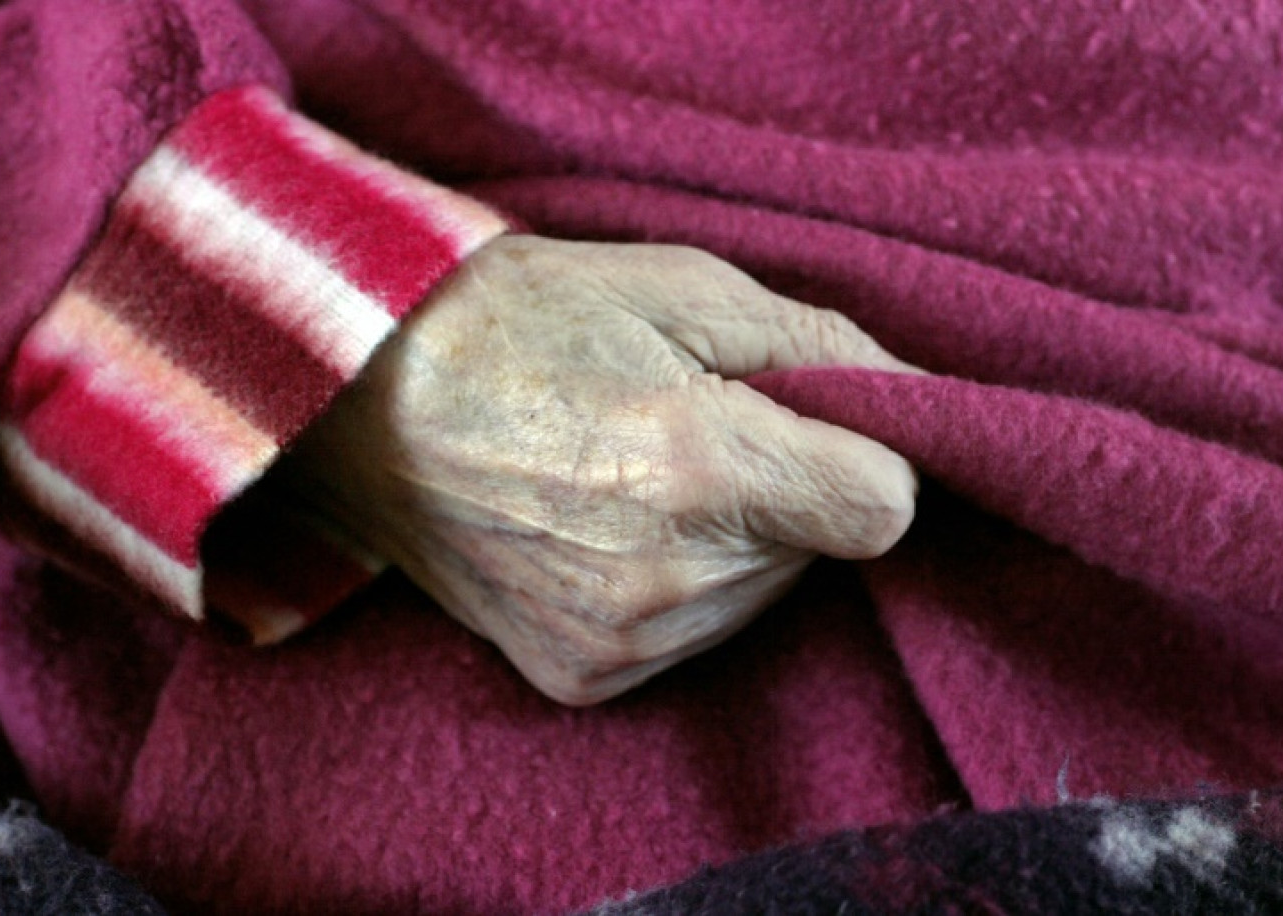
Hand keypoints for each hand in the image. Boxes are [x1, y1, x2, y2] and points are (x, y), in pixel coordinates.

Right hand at [282, 236, 918, 704]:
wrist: (359, 398)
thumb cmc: (517, 321)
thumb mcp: (681, 286)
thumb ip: (822, 347)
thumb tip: (923, 400)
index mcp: (698, 462)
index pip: (886, 510)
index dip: (876, 461)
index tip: (832, 429)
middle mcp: (667, 575)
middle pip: (820, 555)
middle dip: (789, 492)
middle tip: (696, 428)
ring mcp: (619, 639)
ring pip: (760, 600)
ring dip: (734, 542)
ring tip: (635, 475)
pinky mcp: (582, 677)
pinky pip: (691, 636)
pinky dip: (676, 585)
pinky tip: (602, 529)